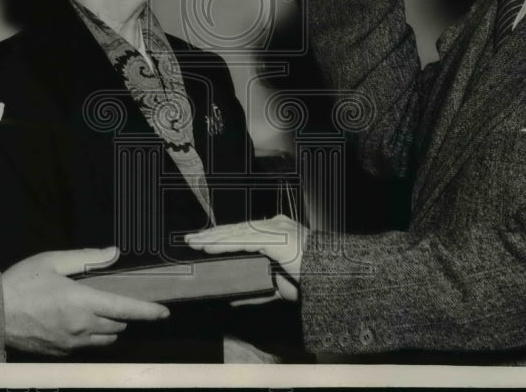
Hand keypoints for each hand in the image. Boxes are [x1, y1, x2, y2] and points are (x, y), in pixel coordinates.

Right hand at [1, 247, 169, 355]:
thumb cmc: (22, 283)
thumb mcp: (54, 260)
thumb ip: (87, 257)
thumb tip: (114, 252)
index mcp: (82, 302)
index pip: (125, 309)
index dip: (148, 311)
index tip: (164, 312)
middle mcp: (81, 327)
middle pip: (118, 325)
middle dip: (124, 313)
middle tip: (115, 298)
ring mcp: (71, 343)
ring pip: (105, 339)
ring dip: (110, 327)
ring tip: (99, 311)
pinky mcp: (60, 353)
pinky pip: (86, 346)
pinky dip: (91, 336)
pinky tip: (79, 323)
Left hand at [185, 215, 307, 302]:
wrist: (336, 279)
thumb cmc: (313, 282)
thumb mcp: (281, 288)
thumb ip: (258, 290)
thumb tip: (234, 299)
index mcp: (278, 232)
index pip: (244, 232)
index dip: (222, 236)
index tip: (203, 241)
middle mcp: (276, 226)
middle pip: (237, 229)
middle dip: (212, 235)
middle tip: (189, 239)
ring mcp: (275, 229)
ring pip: (236, 232)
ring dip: (212, 239)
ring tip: (193, 242)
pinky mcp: (275, 238)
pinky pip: (243, 240)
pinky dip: (223, 244)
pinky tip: (208, 247)